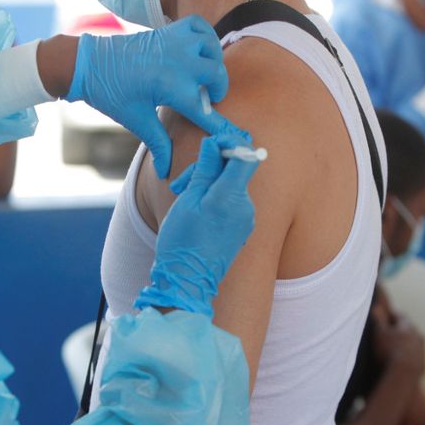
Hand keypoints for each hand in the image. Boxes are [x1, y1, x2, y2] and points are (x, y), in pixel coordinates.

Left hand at [69, 15, 237, 177]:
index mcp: (170, 87)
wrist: (90, 63)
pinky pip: (200, 27)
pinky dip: (205, 37)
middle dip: (218, 90)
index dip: (224, 127)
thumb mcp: (136, 120)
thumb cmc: (112, 93)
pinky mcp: (169, 30)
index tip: (239, 137)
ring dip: (213, 63)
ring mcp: (174, 42)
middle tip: (208, 99)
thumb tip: (165, 171)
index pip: (205, 111)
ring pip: (212, 49)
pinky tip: (198, 51)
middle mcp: (177, 61)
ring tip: (202, 75)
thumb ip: (158, 143)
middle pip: (218, 75)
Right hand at [134, 132, 260, 315]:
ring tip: (180, 199)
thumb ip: (205, 170)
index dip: (229, 143)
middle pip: (233, 170)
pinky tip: (193, 212)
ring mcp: (247, 219)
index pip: (245, 155)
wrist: (187, 281)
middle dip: (206, 169)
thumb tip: (215, 143)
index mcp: (231, 197)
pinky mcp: (243, 228)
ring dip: (205, 185)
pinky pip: (230, 202)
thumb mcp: (188, 200)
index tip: (210, 145)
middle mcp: (246, 207)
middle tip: (178, 184)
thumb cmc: (182, 240)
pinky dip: (212, 200)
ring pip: (228, 186)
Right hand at [370, 305, 424, 379]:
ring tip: (395, 349)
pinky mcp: (424, 364)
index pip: (399, 315)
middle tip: (389, 332)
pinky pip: (415, 357)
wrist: (405, 373)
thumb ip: (378, 318)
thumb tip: (376, 306)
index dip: (391, 315)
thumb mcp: (380, 332)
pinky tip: (401, 362)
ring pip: (414, 343)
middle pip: (409, 329)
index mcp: (408, 326)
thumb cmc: (389, 351)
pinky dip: (409, 357)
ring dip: (406, 344)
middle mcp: (419, 335)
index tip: (384, 315)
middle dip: (400, 329)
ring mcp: (423, 350)